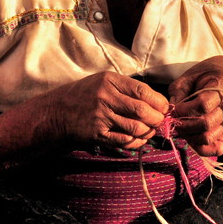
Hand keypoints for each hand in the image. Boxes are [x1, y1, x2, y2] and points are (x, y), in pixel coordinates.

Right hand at [54, 72, 168, 150]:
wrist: (57, 112)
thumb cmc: (84, 95)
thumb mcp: (102, 81)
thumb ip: (126, 88)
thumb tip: (156, 100)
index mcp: (109, 81)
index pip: (142, 91)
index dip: (158, 101)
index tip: (165, 107)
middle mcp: (105, 98)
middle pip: (142, 110)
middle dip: (157, 118)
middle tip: (162, 121)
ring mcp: (101, 117)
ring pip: (136, 127)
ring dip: (149, 131)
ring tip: (151, 130)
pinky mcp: (97, 134)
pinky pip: (124, 141)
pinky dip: (137, 142)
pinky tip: (140, 139)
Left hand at [167, 58, 222, 156]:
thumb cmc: (210, 75)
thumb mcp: (193, 74)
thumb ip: (180, 90)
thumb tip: (170, 109)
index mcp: (220, 89)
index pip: (203, 105)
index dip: (185, 109)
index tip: (175, 108)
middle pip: (205, 124)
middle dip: (184, 125)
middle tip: (175, 121)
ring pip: (209, 138)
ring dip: (190, 137)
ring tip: (183, 129)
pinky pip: (218, 149)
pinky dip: (203, 149)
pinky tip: (193, 139)